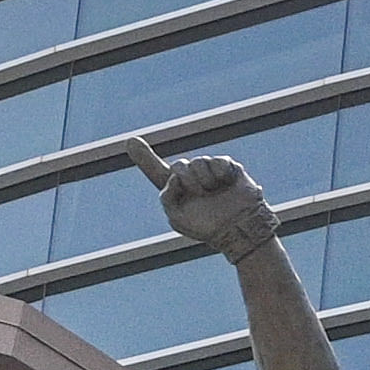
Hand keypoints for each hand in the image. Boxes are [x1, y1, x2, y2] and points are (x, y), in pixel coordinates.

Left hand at [136, 138, 278, 250]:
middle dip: (188, 181)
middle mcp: (191, 177)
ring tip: (216, 193)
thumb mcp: (178, 219)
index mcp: (177, 189)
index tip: (131, 142)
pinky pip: (217, 161)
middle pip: (178, 165)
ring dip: (205, 181)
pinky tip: (226, 185)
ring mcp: (209, 170)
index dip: (143, 156)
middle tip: (202, 195)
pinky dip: (220, 175)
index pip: (156, 170)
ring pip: (197, 162)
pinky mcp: (227, 166)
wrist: (238, 228)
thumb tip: (172, 176)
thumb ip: (167, 197)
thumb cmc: (209, 227)